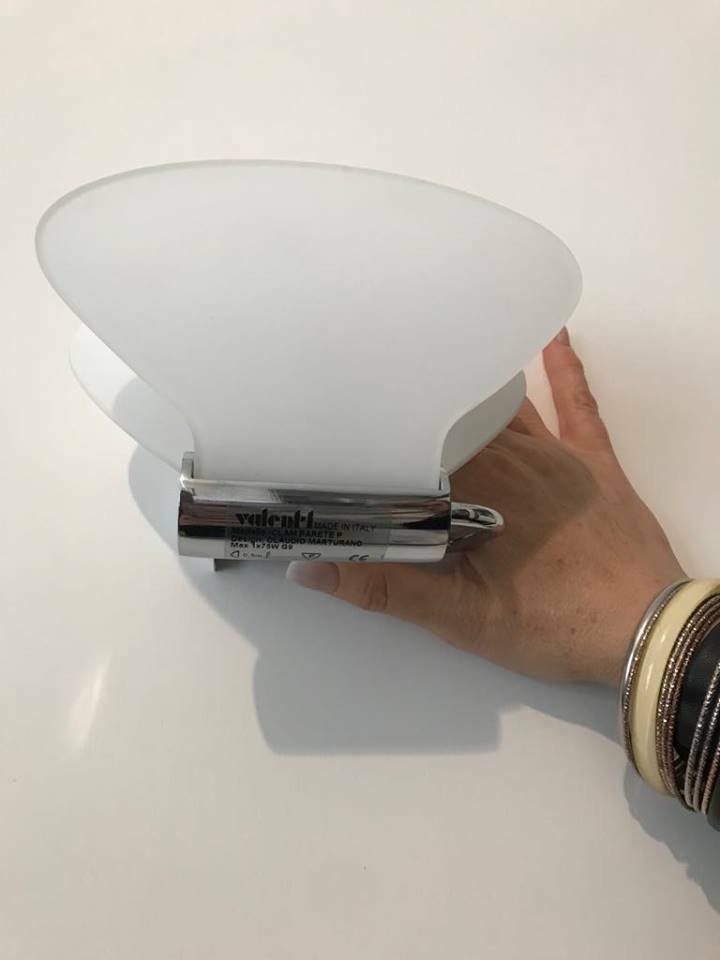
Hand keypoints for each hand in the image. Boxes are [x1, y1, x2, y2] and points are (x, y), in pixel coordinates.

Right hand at [287, 329, 685, 685]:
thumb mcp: (461, 618)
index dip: (379, 425)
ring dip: (471, 380)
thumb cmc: (554, 622)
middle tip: (379, 374)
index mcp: (474, 487)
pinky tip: (552, 335)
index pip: (415, 442)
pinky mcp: (594, 461)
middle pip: (454, 418)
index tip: (345, 408)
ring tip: (436, 346)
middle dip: (417, 399)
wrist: (645, 630)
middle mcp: (512, 456)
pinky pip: (577, 404)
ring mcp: (557, 454)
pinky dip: (564, 368)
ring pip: (504, 403)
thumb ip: (385, 588)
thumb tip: (308, 568)